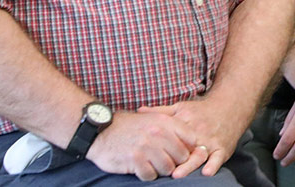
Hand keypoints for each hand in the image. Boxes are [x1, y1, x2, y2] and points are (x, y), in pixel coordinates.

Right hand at [84, 110, 201, 180]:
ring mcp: (146, 147)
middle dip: (175, 162)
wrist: (100, 131)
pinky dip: (148, 174)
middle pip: (181, 156)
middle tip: (165, 161)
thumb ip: (172, 129)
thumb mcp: (153, 119)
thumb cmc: (129, 127)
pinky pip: (151, 175)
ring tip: (152, 164)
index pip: (191, 139)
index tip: (182, 152)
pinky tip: (141, 168)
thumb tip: (194, 143)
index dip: (189, 148)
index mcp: (165, 122)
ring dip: (161, 170)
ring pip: (168, 168)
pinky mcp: (134, 160)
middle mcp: (158, 133)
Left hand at [138, 98, 243, 177]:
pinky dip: (213, 165)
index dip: (162, 145)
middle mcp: (199, 132)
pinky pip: (218, 158)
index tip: (150, 155)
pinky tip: (207, 173)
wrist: (230, 107)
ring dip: (190, 165)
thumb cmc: (202, 110)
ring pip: (200, 154)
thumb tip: (139, 110)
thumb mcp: (181, 107)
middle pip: (185, 147)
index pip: (172, 135)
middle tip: (164, 169)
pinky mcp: (223, 147)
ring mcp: (211, 140)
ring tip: (178, 174)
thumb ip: (160, 111)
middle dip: (175, 159)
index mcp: (186, 121)